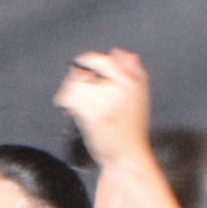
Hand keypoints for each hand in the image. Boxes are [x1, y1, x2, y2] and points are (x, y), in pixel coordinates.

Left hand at [54, 46, 153, 167]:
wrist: (128, 156)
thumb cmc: (132, 130)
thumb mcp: (139, 97)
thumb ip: (133, 72)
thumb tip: (120, 51)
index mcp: (134, 81)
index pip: (105, 60)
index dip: (89, 60)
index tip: (81, 62)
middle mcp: (122, 87)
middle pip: (86, 71)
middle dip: (75, 78)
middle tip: (73, 87)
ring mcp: (107, 100)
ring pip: (76, 84)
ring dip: (69, 91)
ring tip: (71, 101)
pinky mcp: (93, 113)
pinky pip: (71, 98)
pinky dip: (66, 102)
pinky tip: (69, 109)